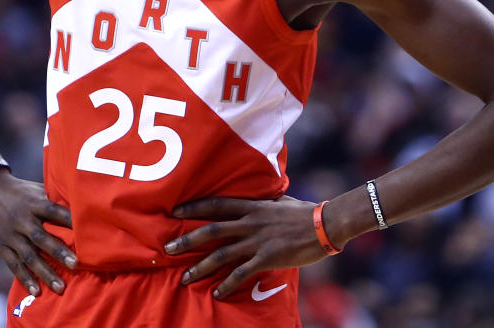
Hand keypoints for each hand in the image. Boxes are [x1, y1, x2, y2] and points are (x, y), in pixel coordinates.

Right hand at [0, 170, 76, 295]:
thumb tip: (79, 205)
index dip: (68, 220)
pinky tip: (36, 291)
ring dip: (44, 272)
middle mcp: (22, 220)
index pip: (54, 211)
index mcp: (34, 203)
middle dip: (58, 252)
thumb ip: (54, 199)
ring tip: (60, 287)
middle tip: (75, 265)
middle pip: (41, 237)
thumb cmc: (20, 190)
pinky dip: (25, 278)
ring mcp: (10, 234)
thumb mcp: (36, 189)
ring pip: (28, 256)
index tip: (85, 231)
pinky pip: (13, 264)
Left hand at [163, 195, 329, 298]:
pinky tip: (217, 294)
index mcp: (252, 206)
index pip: (217, 204)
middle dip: (188, 240)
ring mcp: (258, 240)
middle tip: (168, 250)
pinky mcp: (268, 258)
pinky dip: (228, 284)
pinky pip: (242, 273)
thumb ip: (264, 203)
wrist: (325, 224)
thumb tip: (257, 200)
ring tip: (185, 278)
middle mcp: (250, 222)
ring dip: (201, 267)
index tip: (176, 210)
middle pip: (212, 230)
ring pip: (222, 253)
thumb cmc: (305, 212)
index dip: (195, 207)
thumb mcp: (280, 201)